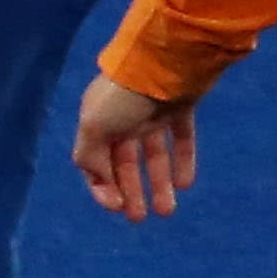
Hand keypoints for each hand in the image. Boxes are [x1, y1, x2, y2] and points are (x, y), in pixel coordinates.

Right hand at [74, 74, 197, 219]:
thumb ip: (91, 158)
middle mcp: (122, 117)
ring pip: (154, 154)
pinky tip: (185, 184)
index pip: (95, 162)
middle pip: (125, 162)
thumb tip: (100, 180)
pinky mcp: (180, 105)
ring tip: (167, 211)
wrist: (165, 59)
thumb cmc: (124, 95)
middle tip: (139, 218)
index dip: (102, 187)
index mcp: (97, 121)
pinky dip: (182, 161)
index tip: (117, 207)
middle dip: (131, 191)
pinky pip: (181, 138)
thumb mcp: (94, 128)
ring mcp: (152, 111)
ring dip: (158, 183)